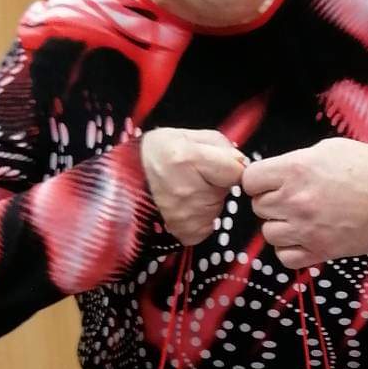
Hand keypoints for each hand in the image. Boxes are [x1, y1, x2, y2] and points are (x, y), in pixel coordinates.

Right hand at [140, 128, 245, 245]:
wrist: (126, 182)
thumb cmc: (159, 153)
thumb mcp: (187, 135)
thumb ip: (220, 145)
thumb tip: (241, 162)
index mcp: (187, 159)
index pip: (236, 171)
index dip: (229, 166)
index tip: (214, 164)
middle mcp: (187, 190)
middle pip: (226, 190)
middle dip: (217, 182)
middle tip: (193, 175)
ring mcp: (186, 216)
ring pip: (217, 207)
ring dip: (207, 199)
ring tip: (184, 189)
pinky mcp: (186, 233)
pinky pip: (208, 225)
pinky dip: (201, 217)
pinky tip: (183, 206)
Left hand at [242, 138, 367, 268]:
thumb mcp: (331, 148)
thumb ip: (298, 160)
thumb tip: (278, 171)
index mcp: (296, 169)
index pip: (250, 180)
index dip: (259, 180)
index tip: (270, 181)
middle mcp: (295, 200)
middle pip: (258, 206)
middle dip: (271, 201)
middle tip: (293, 198)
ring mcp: (306, 229)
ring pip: (269, 233)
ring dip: (280, 226)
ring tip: (300, 219)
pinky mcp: (319, 251)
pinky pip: (284, 257)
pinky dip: (289, 249)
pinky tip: (303, 238)